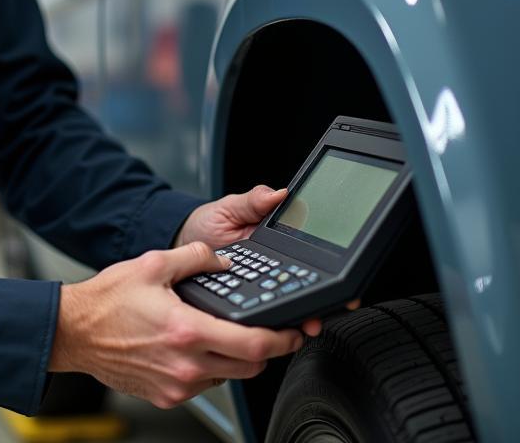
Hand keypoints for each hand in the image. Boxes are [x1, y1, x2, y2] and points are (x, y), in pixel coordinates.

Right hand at [48, 242, 304, 408]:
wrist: (75, 332)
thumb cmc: (107, 302)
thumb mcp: (152, 264)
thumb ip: (194, 257)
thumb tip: (221, 260)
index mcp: (187, 331)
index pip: (253, 345)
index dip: (282, 340)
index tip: (293, 332)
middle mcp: (186, 365)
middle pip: (249, 367)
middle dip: (264, 349)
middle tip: (264, 331)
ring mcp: (176, 385)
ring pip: (227, 377)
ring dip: (234, 358)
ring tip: (218, 332)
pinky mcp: (166, 396)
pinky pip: (203, 384)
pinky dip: (208, 367)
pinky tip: (192, 345)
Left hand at [175, 185, 360, 336]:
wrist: (180, 245)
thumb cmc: (206, 224)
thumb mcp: (229, 207)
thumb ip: (254, 201)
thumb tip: (281, 193)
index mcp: (277, 240)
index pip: (310, 255)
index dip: (328, 269)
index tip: (338, 280)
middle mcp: (274, 266)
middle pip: (305, 286)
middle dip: (320, 300)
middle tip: (321, 310)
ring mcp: (261, 286)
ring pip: (288, 304)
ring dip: (300, 314)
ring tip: (305, 321)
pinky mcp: (244, 302)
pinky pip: (261, 313)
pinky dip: (270, 322)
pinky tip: (273, 327)